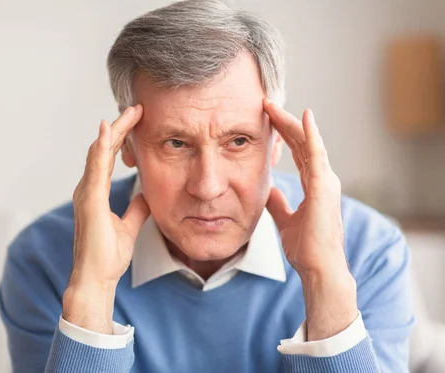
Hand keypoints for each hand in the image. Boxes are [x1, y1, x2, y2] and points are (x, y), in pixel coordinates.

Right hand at [63, 105, 149, 333]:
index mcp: (95, 193)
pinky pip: (96, 167)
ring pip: (99, 152)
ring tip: (129, 111)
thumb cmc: (107, 257)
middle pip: (103, 150)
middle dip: (120, 127)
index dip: (121, 138)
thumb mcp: (128, 227)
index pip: (108, 158)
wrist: (96, 279)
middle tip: (136, 108)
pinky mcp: (90, 200)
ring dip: (114, 130)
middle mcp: (87, 189)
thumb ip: (135, 209)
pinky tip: (109, 130)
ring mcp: (87, 193)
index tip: (137, 120)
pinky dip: (101, 147)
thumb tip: (144, 195)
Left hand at [263, 98, 357, 339]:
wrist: (318, 268)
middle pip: (303, 143)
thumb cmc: (306, 248)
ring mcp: (325, 182)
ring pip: (309, 143)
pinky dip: (311, 136)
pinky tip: (304, 119)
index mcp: (314, 185)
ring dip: (292, 123)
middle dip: (284, 122)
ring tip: (274, 105)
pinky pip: (317, 156)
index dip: (284, 134)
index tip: (267, 118)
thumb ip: (279, 203)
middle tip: (266, 103)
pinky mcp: (324, 188)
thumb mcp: (286, 220)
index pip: (299, 152)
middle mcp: (322, 179)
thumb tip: (269, 190)